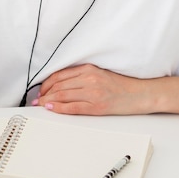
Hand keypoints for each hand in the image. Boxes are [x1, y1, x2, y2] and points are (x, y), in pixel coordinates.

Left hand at [32, 63, 150, 114]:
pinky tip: (52, 108)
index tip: (40, 91)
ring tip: (42, 105)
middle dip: (44, 94)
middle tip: (37, 101)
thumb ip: (81, 77)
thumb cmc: (121, 85)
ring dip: (49, 101)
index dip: (46, 83)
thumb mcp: (100, 74)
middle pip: (59, 85)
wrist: (141, 94)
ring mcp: (93, 92)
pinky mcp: (97, 106)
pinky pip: (73, 107)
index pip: (60, 75)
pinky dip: (59, 108)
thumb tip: (60, 85)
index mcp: (88, 68)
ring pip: (63, 95)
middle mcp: (89, 78)